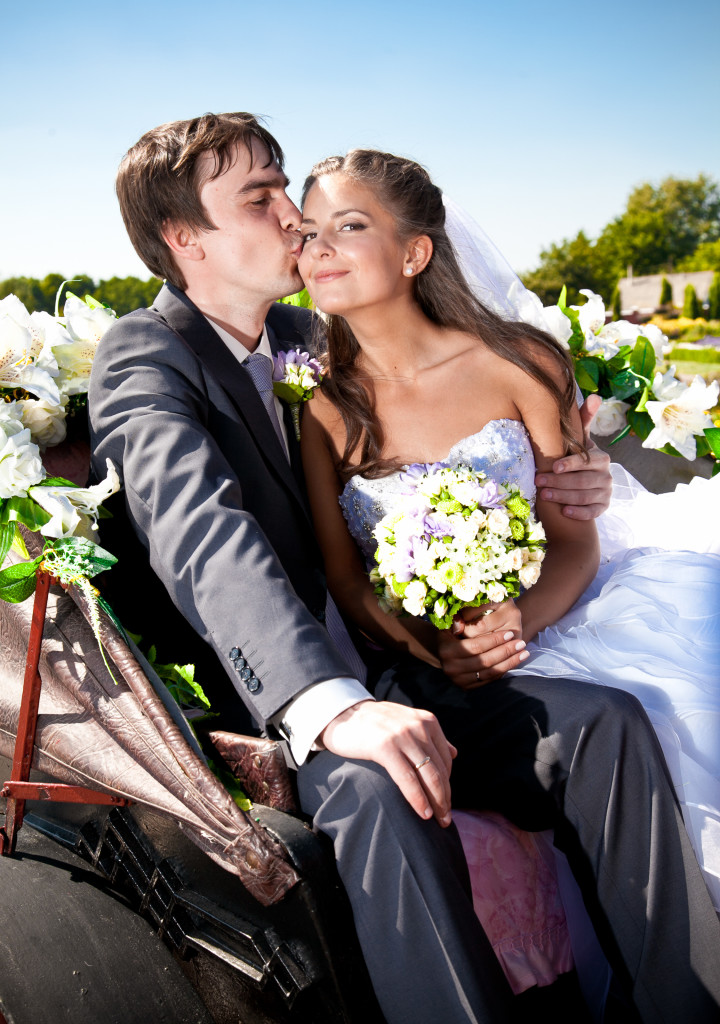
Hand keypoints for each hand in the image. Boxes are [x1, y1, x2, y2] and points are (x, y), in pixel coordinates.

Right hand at [320, 700, 456, 826]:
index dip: (447, 785)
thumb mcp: (407, 722)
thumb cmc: (374, 723)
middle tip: (446, 820)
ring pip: (428, 776)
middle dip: (445, 798)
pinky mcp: (385, 747)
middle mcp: (419, 727)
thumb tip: (455, 753)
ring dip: (436, 803)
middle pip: (439, 770)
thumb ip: (430, 736)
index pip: (445, 760)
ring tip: (438, 821)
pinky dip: (418, 799)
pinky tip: (423, 813)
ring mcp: (403, 736)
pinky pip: (407, 779)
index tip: (445, 804)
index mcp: (427, 721)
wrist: (341, 713)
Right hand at [437, 600, 527, 687]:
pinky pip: (490, 680)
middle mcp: (451, 668)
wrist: (444, 652)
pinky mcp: (467, 687)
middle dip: (505, 651)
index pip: (476, 646)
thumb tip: (461, 623)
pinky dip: (504, 670)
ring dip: (509, 662)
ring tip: (524, 653)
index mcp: (446, 651)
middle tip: (521, 643)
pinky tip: (515, 661)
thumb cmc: (451, 634)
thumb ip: (456, 622)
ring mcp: (459, 680)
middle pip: (485, 660)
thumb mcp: (450, 625)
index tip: (510, 633)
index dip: (494, 640)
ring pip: (490, 672)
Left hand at [535, 395, 611, 519]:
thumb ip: (583, 420)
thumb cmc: (575, 458)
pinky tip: (565, 512)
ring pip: (585, 496)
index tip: (553, 467)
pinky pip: (593, 512)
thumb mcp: (578, 441)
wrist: (582, 486)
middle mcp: (607, 475)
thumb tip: (596, 396)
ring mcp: (606, 492)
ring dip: (564, 496)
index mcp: (601, 457)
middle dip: (559, 481)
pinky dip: (579, 512)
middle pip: (583, 480)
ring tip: (545, 495)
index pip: (586, 460)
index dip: (571, 464)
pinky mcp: (603, 507)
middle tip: (538, 482)